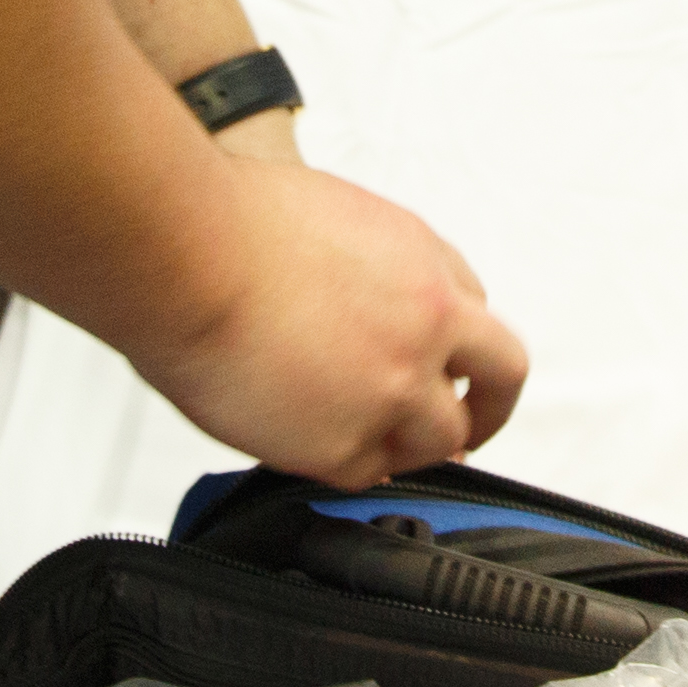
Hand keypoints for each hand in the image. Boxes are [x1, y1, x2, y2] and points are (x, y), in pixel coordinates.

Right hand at [137, 159, 527, 480]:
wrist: (187, 252)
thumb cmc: (229, 220)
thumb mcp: (333, 213)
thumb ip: (366, 265)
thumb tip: (354, 294)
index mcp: (425, 264)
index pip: (474, 315)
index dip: (455, 343)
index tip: (442, 360)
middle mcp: (427, 327)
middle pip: (500, 378)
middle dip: (489, 404)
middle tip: (472, 423)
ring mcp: (392, 391)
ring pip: (443, 439)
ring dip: (418, 444)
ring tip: (381, 446)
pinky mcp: (343, 446)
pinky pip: (367, 473)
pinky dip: (350, 465)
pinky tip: (320, 450)